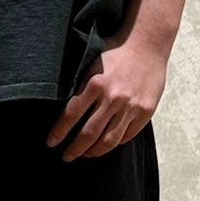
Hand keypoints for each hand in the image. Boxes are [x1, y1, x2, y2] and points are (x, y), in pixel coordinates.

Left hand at [47, 28, 168, 159]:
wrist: (148, 43)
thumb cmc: (116, 51)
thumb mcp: (92, 64)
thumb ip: (81, 87)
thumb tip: (64, 111)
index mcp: (95, 84)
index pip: (71, 116)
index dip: (59, 133)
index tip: (51, 143)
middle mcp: (113, 98)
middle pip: (88, 133)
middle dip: (74, 149)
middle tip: (66, 156)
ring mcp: (131, 106)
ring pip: (109, 140)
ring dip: (94, 151)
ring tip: (86, 154)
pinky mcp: (146, 111)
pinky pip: (127, 135)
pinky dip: (115, 143)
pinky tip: (106, 144)